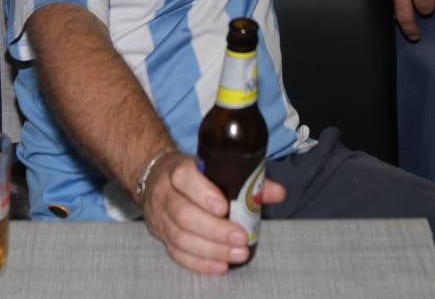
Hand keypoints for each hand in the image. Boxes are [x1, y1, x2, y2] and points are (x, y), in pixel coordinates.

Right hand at [141, 152, 284, 273]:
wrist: (156, 178)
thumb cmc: (193, 174)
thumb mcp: (213, 168)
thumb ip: (246, 180)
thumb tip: (278, 192)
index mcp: (177, 170)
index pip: (185, 178)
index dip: (203, 194)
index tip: (225, 207)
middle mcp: (164, 194)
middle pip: (183, 214)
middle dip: (215, 230)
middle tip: (241, 238)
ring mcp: (160, 217)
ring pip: (180, 238)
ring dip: (211, 250)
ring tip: (237, 254)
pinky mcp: (161, 237)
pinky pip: (177, 254)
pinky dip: (200, 263)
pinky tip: (221, 266)